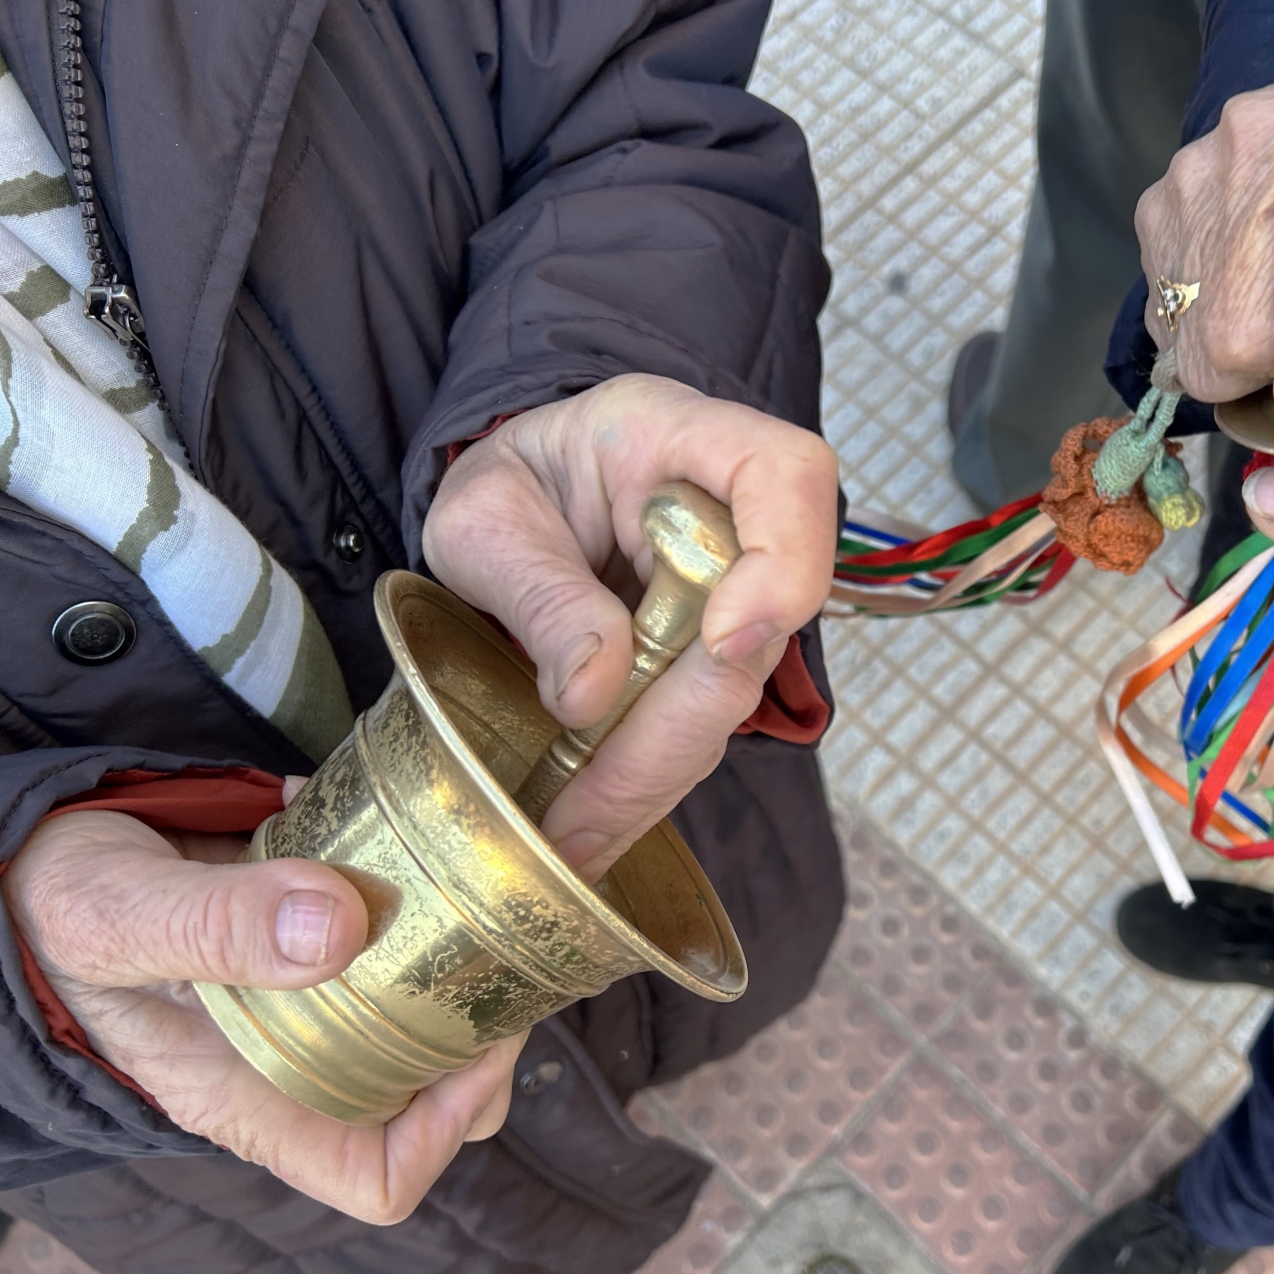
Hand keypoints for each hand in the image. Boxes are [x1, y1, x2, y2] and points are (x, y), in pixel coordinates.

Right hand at [0, 802, 523, 1223]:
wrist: (24, 857)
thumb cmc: (50, 905)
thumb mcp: (116, 914)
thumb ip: (215, 925)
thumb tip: (338, 928)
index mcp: (248, 1095)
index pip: (376, 1176)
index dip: (449, 1122)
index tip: (481, 1034)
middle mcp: (289, 1063)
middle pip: (429, 1096)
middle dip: (480, 1031)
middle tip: (499, 941)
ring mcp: (304, 1006)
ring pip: (425, 1020)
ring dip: (462, 960)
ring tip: (479, 886)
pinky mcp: (310, 942)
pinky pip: (395, 946)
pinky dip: (424, 901)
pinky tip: (419, 838)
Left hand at [424, 376, 837, 878]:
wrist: (522, 504)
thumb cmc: (510, 487)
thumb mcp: (485, 518)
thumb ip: (539, 589)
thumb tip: (593, 692)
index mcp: (687, 437)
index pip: (788, 478)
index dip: (782, 564)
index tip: (724, 642)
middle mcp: (737, 519)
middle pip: (762, 624)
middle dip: (676, 726)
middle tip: (587, 810)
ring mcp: (740, 597)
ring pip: (732, 697)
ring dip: (654, 773)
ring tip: (572, 836)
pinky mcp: (717, 663)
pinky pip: (697, 729)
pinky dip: (645, 782)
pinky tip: (589, 826)